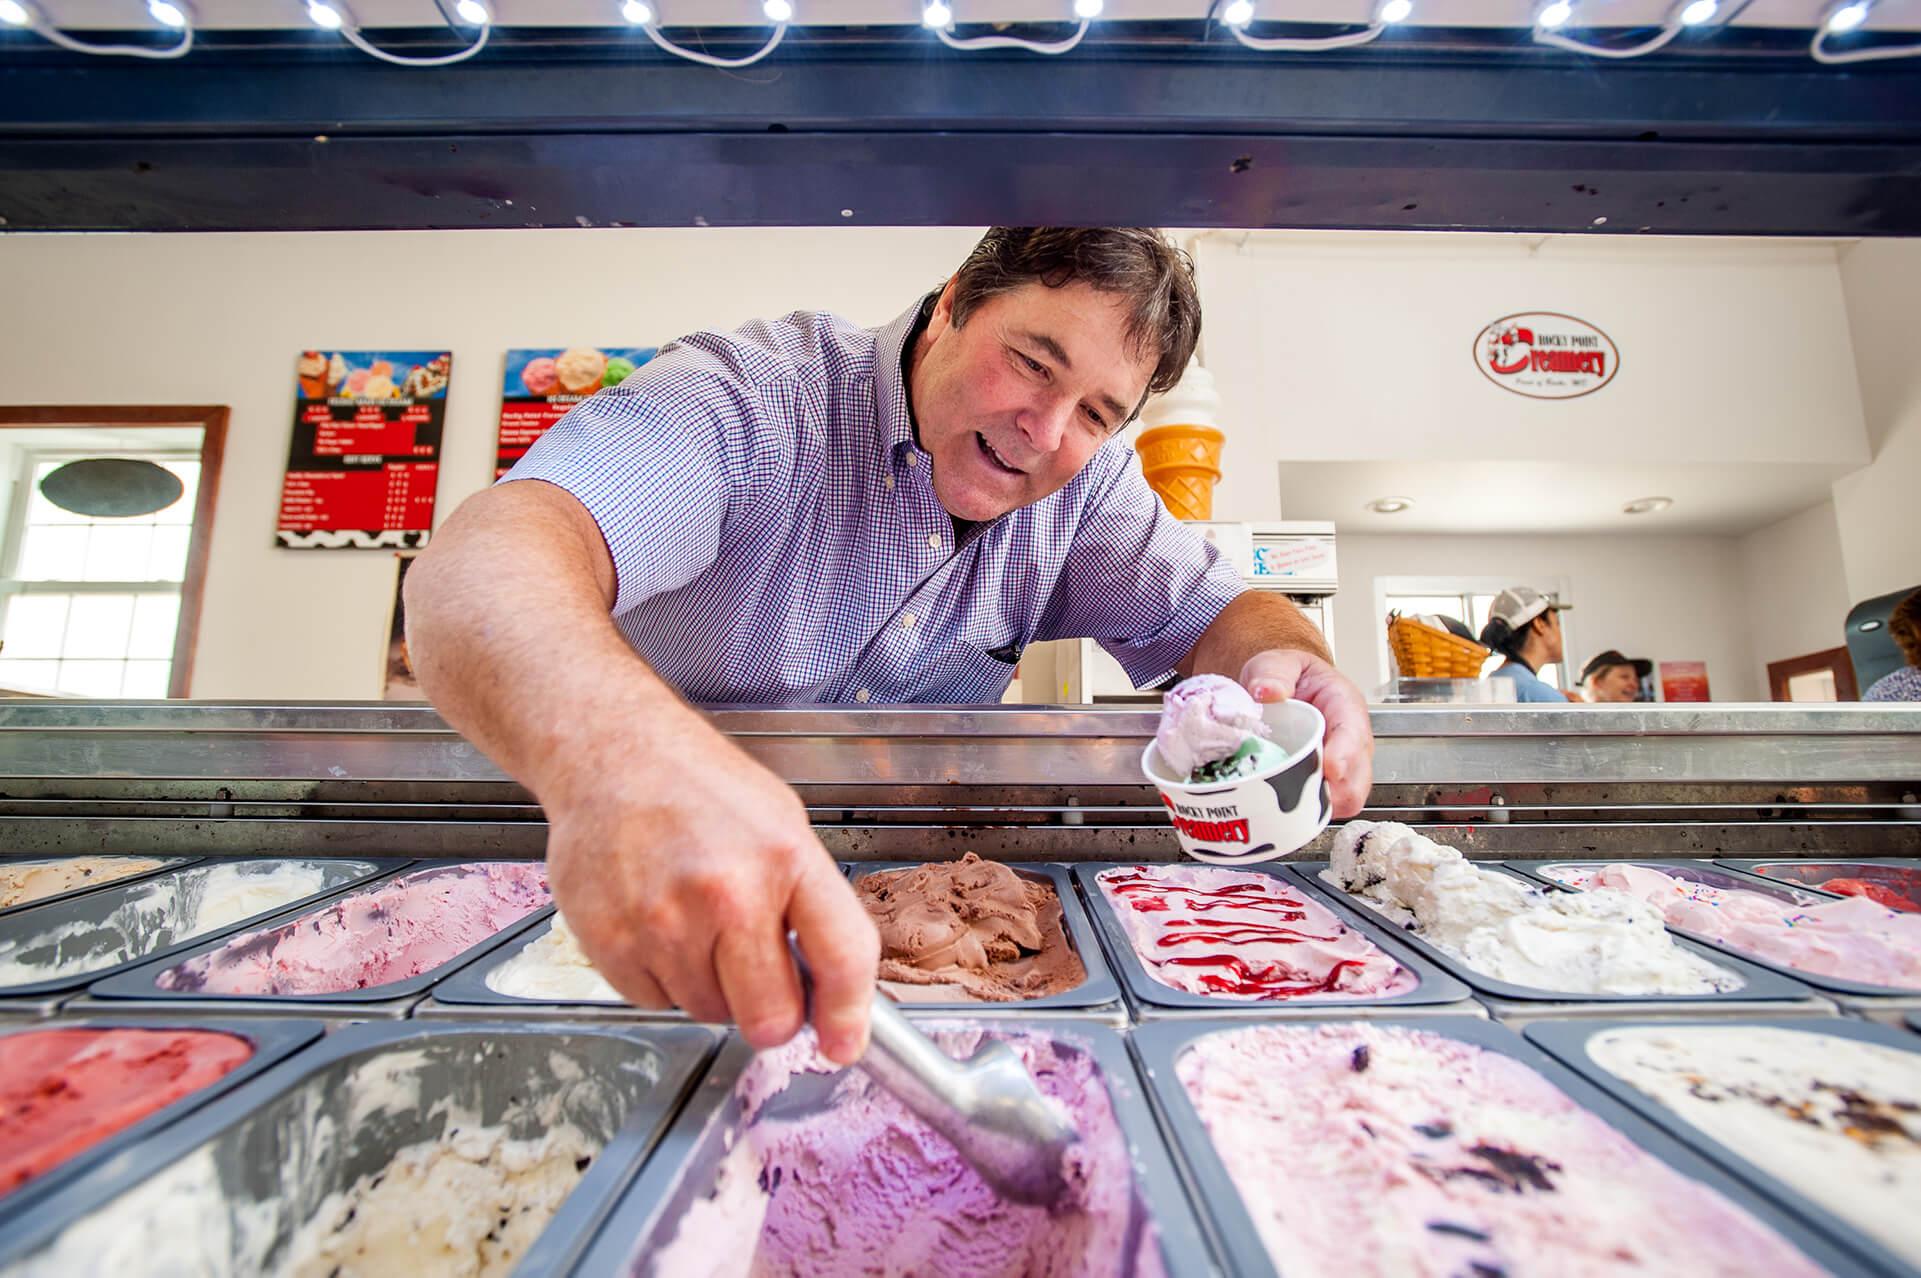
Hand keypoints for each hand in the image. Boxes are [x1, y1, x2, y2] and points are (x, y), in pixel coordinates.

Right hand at [542, 716, 878, 1064]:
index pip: (841, 959)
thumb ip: (811, 905)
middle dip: (772, 1012)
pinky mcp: (612, 942)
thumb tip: (832, 991)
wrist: (612, 753)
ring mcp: (664, 922)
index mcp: (786, 858)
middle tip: (761, 979)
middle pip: (770, 1017)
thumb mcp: (783, 826)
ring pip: (711, 1014)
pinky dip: (664, 979)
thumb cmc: (702, 788)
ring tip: (699, 923)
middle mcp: (727, 894)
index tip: (843, 1045)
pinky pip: (657, 1003)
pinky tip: (659, 924)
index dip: (848, 1017)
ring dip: (713, 988)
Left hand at [1238, 649, 1373, 817]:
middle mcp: (1352, 739)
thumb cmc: (1288, 675)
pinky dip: (1311, 812)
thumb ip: (1273, 672)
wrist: (1284, 685)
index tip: (1330, 769)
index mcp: (1345, 705)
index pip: (1354, 733)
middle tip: (1299, 794)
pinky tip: (1287, 809)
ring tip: (1290, 804)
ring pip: (1347, 798)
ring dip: (1321, 807)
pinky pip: (1329, 807)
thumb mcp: (1278, 663)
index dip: (1345, 754)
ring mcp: (1344, 764)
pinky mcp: (1328, 783)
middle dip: (1334, 791)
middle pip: (1358, 777)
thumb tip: (1266, 691)